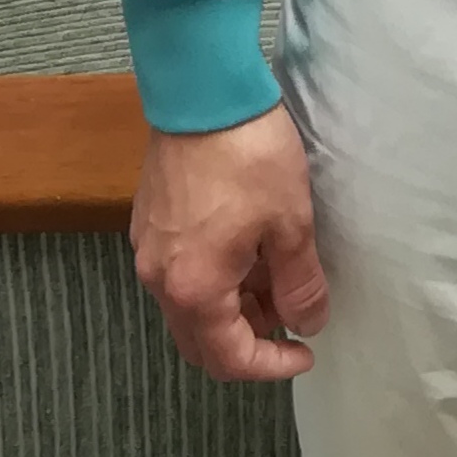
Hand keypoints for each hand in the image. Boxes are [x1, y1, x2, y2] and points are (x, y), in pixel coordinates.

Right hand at [130, 100, 327, 382]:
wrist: (202, 90)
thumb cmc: (249, 157)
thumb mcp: (290, 223)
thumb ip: (300, 284)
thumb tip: (308, 323)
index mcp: (193, 289)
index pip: (228, 358)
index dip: (271, 365)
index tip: (305, 351)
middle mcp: (159, 279)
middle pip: (200, 340)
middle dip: (248, 339)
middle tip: (290, 315)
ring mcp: (148, 248)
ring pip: (188, 305)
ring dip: (231, 307)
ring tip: (275, 275)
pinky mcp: (149, 220)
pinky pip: (179, 272)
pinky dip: (213, 278)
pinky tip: (247, 249)